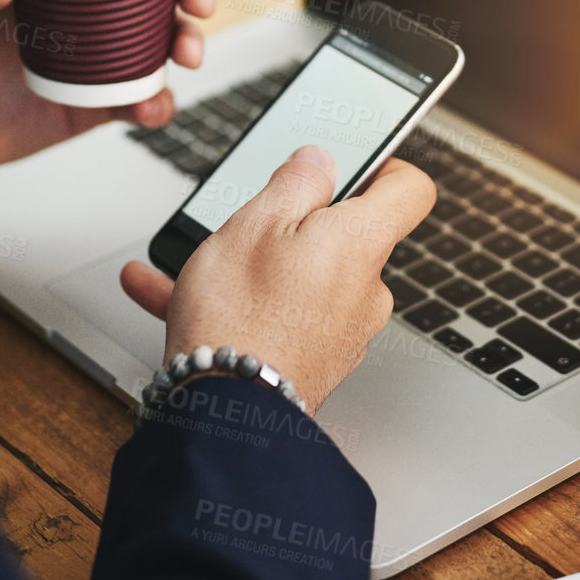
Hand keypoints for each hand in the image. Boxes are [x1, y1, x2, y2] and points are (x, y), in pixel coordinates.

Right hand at [120, 145, 435, 414]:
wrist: (224, 418)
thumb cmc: (240, 319)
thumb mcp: (257, 220)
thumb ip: (297, 181)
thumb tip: (320, 161)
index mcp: (363, 243)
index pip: (410, 189)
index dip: (384, 165)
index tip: (351, 161)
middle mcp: (365, 289)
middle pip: (347, 235)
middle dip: (299, 222)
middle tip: (253, 217)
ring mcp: (342, 330)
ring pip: (300, 277)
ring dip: (254, 264)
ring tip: (193, 260)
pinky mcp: (312, 362)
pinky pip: (278, 316)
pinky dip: (237, 303)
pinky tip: (169, 293)